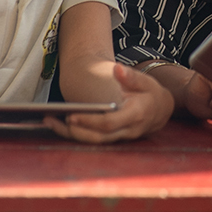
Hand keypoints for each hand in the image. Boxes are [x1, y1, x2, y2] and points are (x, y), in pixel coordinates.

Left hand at [44, 64, 173, 142]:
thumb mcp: (146, 82)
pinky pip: (94, 140)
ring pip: (94, 142)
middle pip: (99, 137)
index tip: (73, 115)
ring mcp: (121, 137)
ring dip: (72, 135)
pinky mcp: (113, 139)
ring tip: (51, 122)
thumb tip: (117, 69)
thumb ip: (131, 76)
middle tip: (58, 120)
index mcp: (135, 115)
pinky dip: (76, 135)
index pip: (109, 123)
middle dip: (77, 131)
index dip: (90, 121)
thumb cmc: (151, 94)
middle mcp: (127, 130)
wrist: (161, 111)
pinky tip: (60, 126)